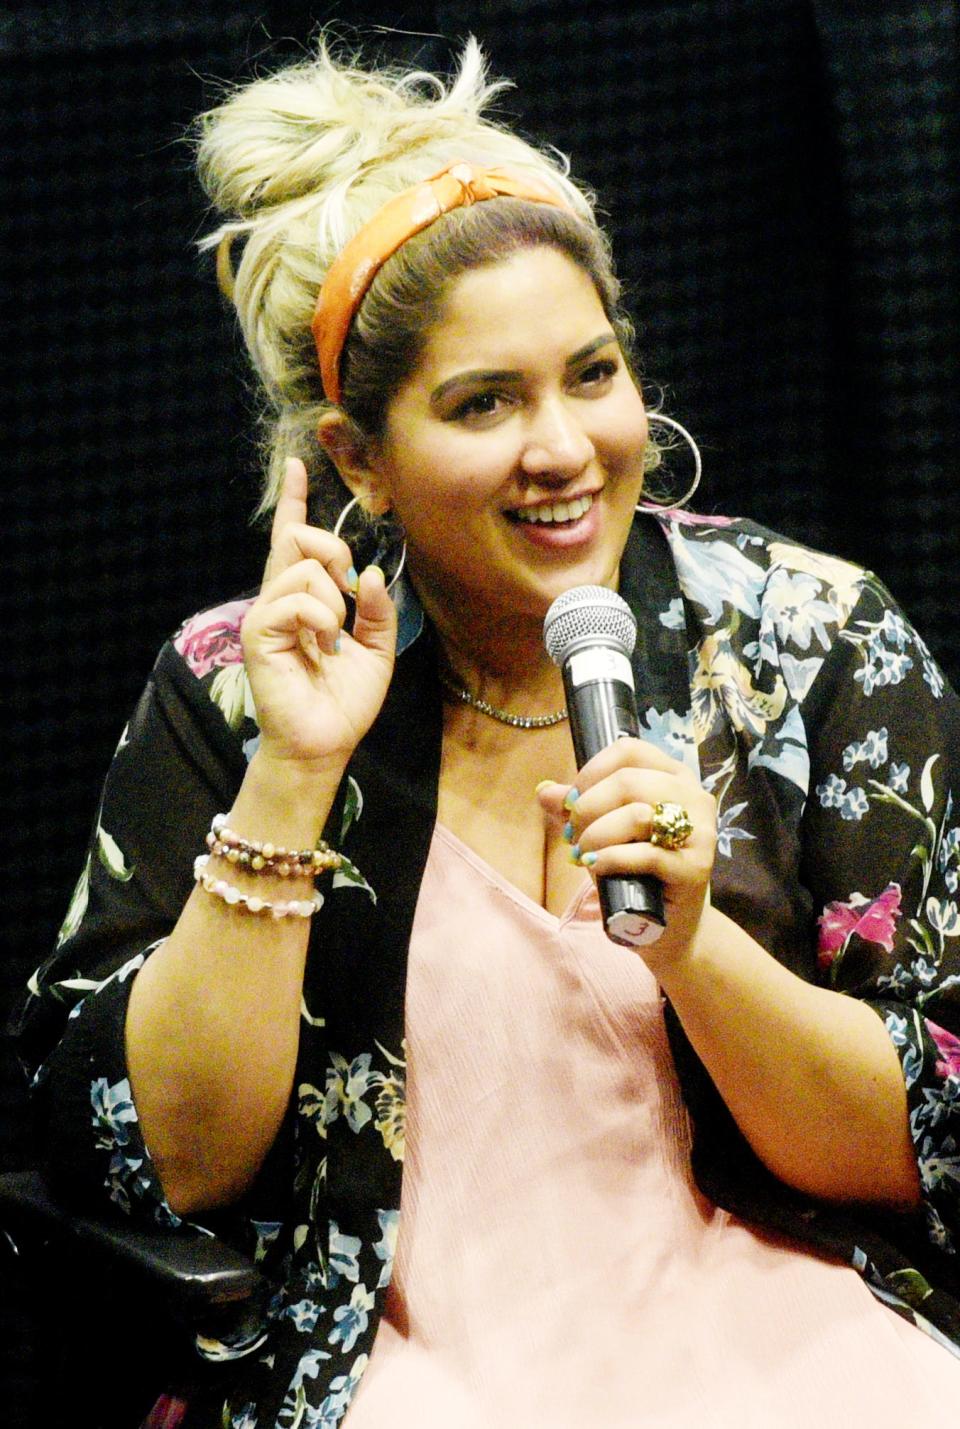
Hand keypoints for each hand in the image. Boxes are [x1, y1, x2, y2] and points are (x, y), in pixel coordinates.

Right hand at [241, 459, 396, 766]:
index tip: (296, 465)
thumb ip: (378, 610)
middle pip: (299, 537)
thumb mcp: (377, 650)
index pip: (293, 539)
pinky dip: (322, 620)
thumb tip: (372, 573)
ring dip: (335, 602)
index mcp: (303, 599)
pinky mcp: (260, 633)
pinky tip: (323, 646)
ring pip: (305, 568)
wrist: (325, 743)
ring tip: (332, 640)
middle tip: (348, 594)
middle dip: (333, 551)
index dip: (293, 502)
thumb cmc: (344, 701)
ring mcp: (266, 614)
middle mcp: (279, 599)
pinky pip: (298, 601)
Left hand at [538, 738, 715, 963]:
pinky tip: (597, 867)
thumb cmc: (636, 872)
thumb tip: (544, 791)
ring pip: (638, 814)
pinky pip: (646, 855)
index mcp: (673, 777)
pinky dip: (612, 860)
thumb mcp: (604, 833)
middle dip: (588, 808)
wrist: (668, 928)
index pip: (629, 751)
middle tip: (572, 835)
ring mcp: (700, 832)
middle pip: (629, 781)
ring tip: (584, 854)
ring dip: (596, 835)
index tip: (572, 801)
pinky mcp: (696, 867)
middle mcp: (694, 797)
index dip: (591, 772)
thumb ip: (579, 809)